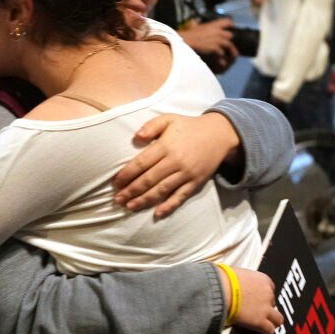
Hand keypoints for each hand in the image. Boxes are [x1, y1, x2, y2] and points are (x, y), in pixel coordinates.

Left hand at [113, 112, 240, 216]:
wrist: (219, 134)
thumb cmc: (189, 126)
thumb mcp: (169, 119)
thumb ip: (151, 126)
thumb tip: (136, 137)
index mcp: (166, 146)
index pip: (141, 163)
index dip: (127, 174)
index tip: (115, 182)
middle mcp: (175, 161)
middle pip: (149, 179)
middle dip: (131, 191)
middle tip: (117, 199)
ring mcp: (186, 173)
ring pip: (161, 190)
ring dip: (144, 200)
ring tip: (130, 206)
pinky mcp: (195, 182)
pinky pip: (180, 196)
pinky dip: (169, 206)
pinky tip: (157, 214)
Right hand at [180, 18, 237, 69]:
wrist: (183, 41)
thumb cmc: (187, 36)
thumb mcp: (197, 28)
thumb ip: (204, 28)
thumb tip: (202, 29)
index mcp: (212, 24)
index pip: (228, 21)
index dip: (231, 26)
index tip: (231, 29)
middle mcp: (216, 31)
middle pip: (230, 35)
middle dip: (230, 41)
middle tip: (230, 47)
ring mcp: (216, 39)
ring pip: (229, 45)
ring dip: (230, 51)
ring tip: (230, 57)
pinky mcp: (214, 47)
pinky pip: (222, 53)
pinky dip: (222, 58)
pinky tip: (221, 62)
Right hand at [228, 268, 285, 333]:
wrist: (220, 290)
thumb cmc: (223, 280)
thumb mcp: (236, 273)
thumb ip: (243, 279)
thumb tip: (235, 281)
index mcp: (263, 280)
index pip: (270, 289)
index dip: (263, 296)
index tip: (257, 300)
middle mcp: (267, 293)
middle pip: (273, 303)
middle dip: (266, 308)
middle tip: (257, 311)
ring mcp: (265, 308)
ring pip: (278, 319)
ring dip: (272, 322)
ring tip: (266, 325)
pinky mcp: (260, 321)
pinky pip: (269, 329)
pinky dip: (266, 332)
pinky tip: (261, 333)